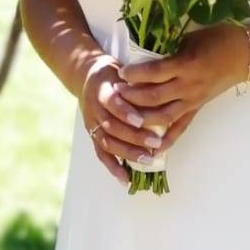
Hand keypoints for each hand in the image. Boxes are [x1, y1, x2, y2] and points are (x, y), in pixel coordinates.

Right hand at [81, 56, 165, 186]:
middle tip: (155, 143)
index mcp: (102, 88)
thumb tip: (162, 86)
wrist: (88, 76)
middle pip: (111, 126)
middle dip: (134, 137)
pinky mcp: (93, 135)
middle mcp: (94, 108)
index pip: (111, 102)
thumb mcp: (123, 69)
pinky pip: (101, 154)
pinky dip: (113, 168)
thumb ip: (137, 80)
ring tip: (148, 160)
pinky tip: (126, 179)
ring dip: (127, 153)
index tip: (141, 119)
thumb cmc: (114, 73)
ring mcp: (92, 123)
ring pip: (107, 142)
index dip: (124, 112)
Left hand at [115, 23, 245, 153]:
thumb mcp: (189, 39)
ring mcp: (193, 100)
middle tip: (115, 93)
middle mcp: (188, 85)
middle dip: (132, 97)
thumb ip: (168, 50)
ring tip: (125, 117)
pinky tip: (152, 148)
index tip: (120, 73)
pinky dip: (167, 140)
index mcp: (186, 64)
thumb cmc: (216, 40)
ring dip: (142, 119)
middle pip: (154, 96)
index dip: (135, 74)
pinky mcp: (197, 108)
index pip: (155, 72)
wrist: (243, 55)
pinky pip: (181, 127)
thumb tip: (141, 55)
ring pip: (163, 115)